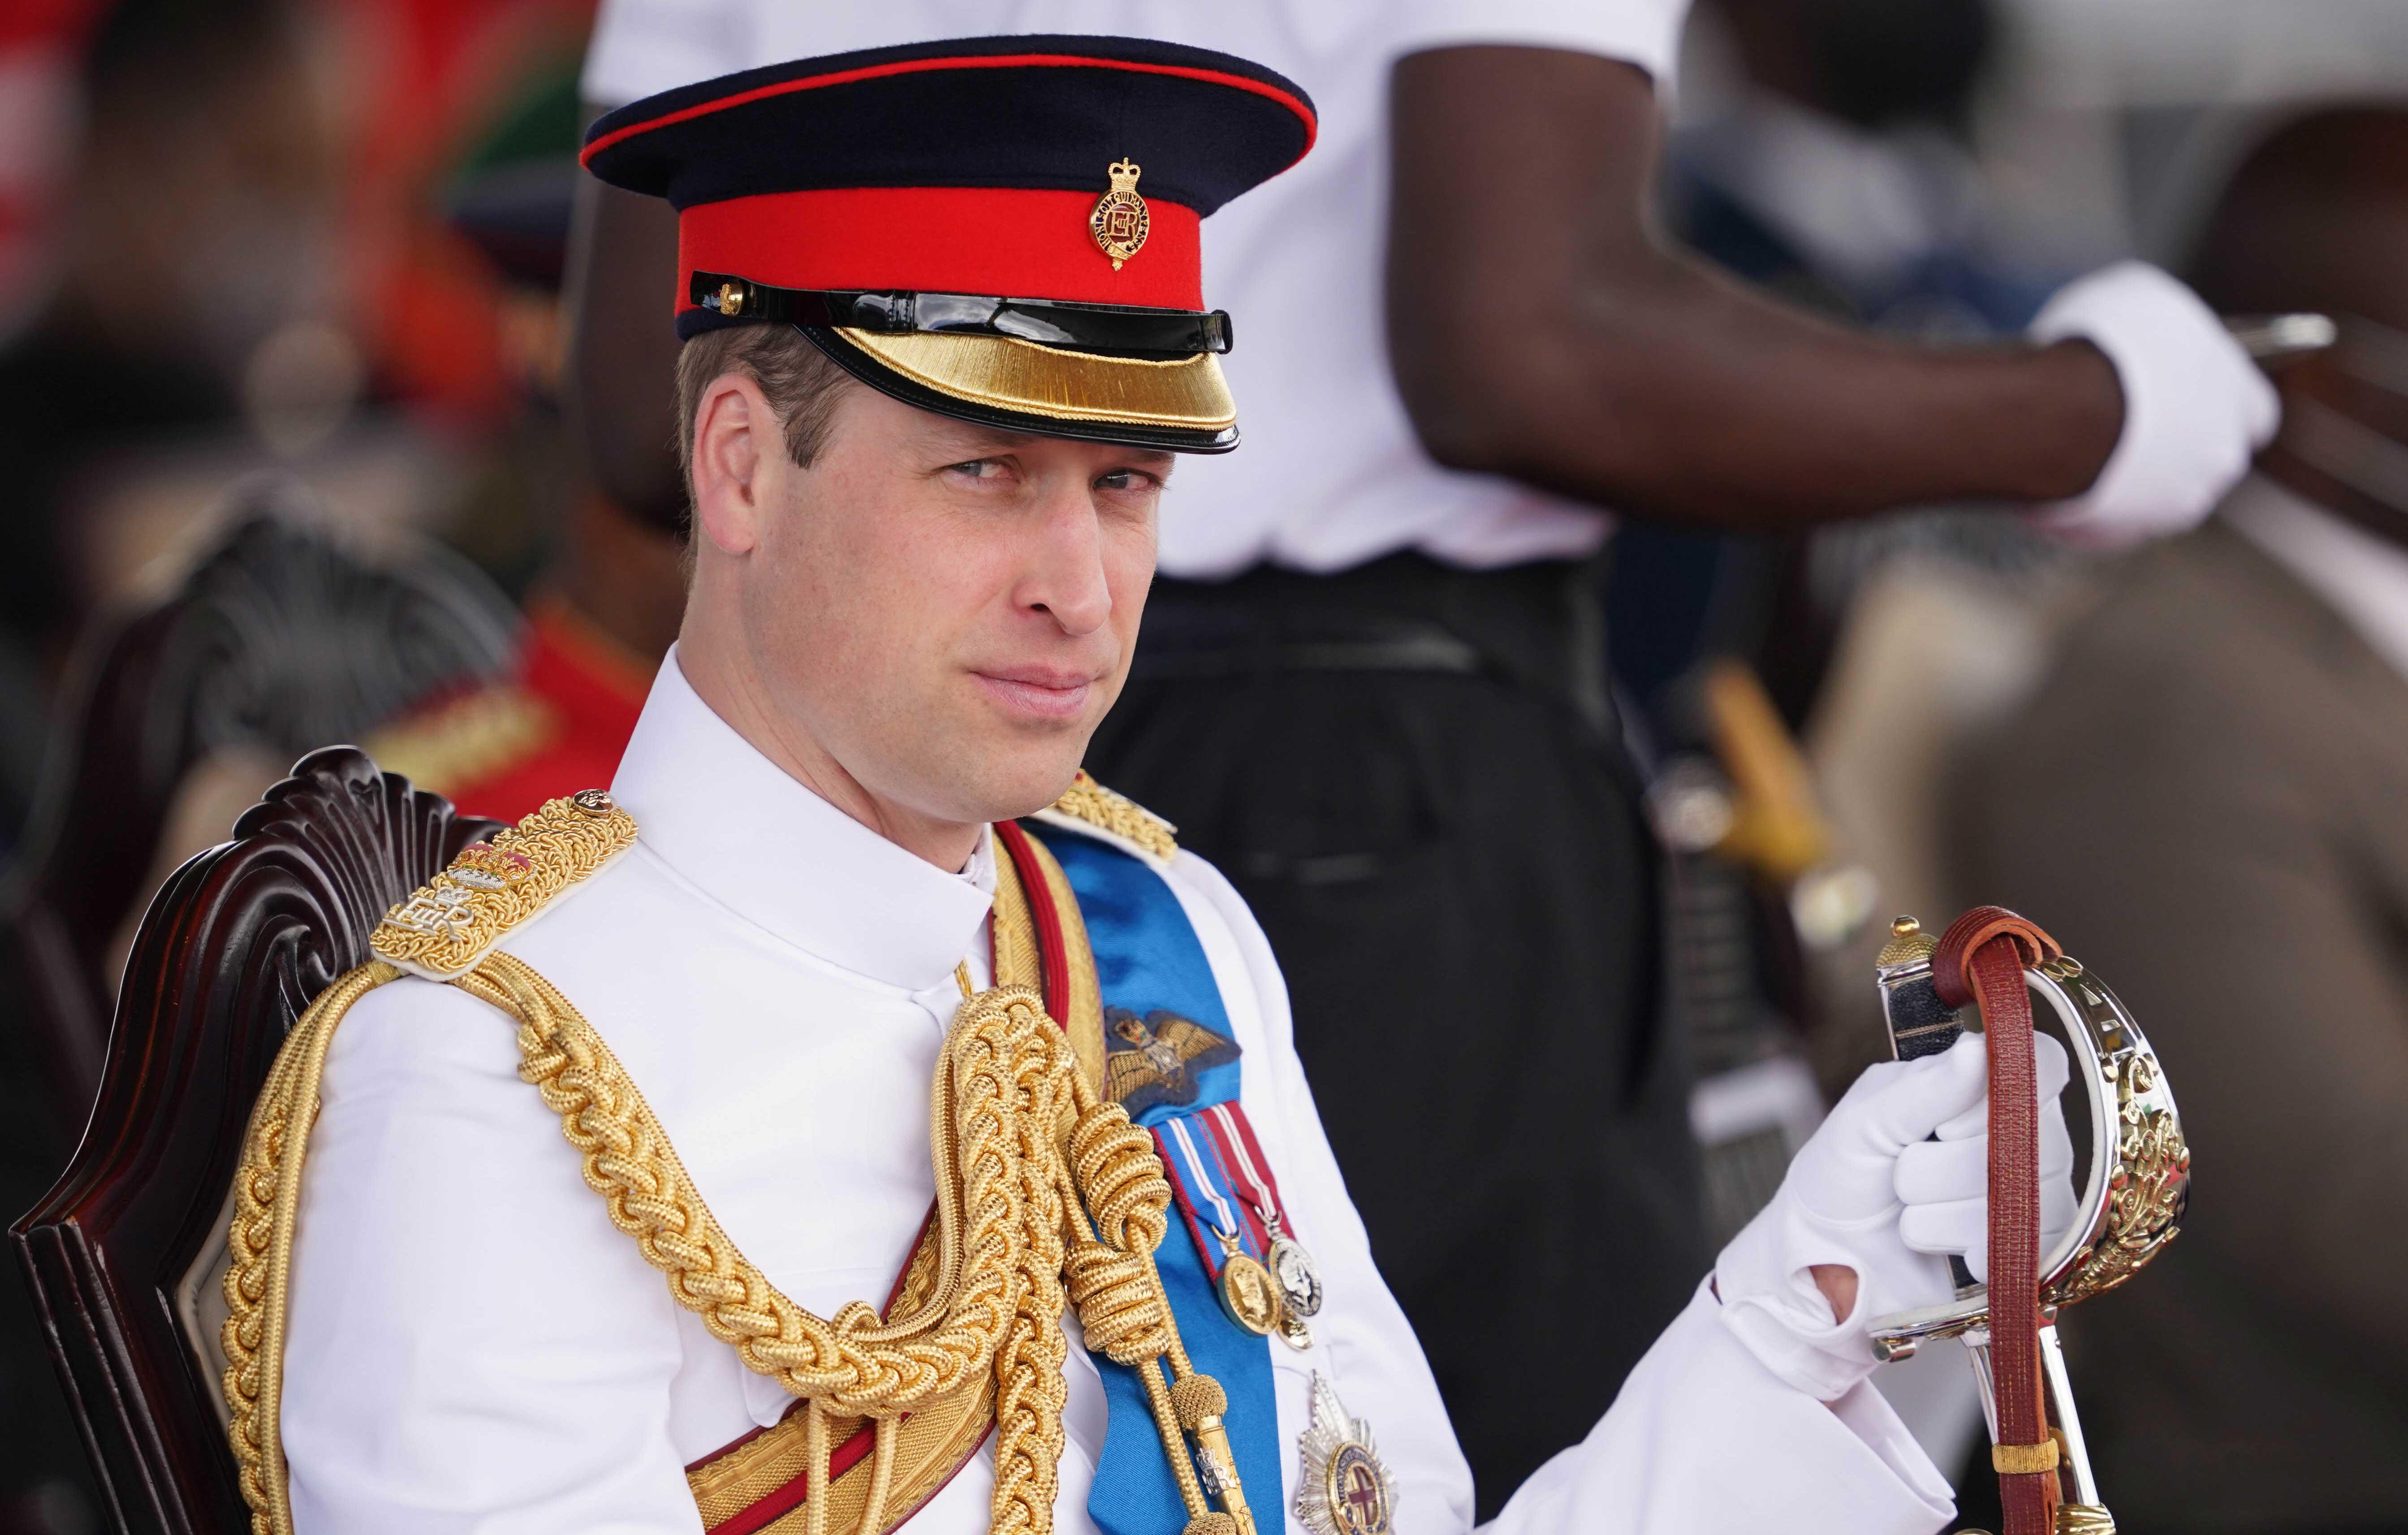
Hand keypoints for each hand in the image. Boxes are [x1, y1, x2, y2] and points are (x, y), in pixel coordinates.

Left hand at [1713, 1033, 2075, 1400]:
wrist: (1831, 1258)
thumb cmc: (1844, 1176)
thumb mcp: (1865, 1123)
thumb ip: (1923, 1088)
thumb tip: (1977, 1050)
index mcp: (1980, 1083)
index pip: (2044, 1063)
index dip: (2000, 1093)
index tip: (1944, 1120)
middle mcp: (2022, 1132)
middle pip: (2029, 1137)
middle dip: (1942, 1164)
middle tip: (1903, 1171)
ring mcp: (2034, 1190)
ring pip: (2021, 1195)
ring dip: (1941, 1209)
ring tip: (1910, 1208)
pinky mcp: (2031, 1246)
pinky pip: (2026, 1244)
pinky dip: (1964, 1246)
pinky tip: (1939, 1243)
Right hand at [2026, 260, 2278, 547]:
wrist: (2054, 415)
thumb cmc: (2103, 350)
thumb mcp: (2141, 295)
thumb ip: (2167, 322)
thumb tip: (2155, 328)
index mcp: (2239, 399)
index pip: (2255, 413)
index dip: (2222, 405)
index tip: (2193, 396)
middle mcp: (2219, 459)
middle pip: (2205, 458)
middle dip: (2173, 444)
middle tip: (2125, 418)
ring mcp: (2172, 505)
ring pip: (2157, 494)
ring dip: (2131, 475)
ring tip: (2083, 445)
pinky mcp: (2121, 536)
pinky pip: (2109, 520)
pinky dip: (2090, 502)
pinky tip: (2060, 472)